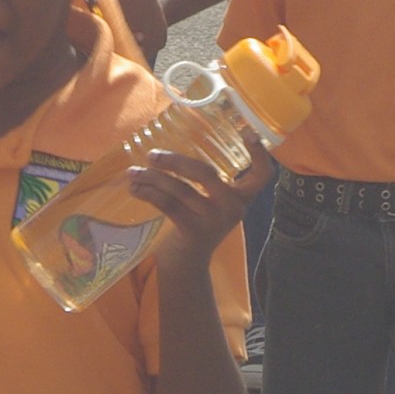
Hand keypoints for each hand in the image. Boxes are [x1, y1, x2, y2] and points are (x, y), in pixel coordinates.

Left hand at [126, 140, 273, 285]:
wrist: (189, 262)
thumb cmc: (198, 221)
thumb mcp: (211, 201)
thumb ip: (206, 179)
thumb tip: (170, 140)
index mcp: (243, 196)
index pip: (262, 175)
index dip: (259, 154)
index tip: (248, 131)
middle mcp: (234, 207)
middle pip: (205, 173)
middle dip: (174, 161)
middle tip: (151, 154)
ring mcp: (215, 220)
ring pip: (179, 189)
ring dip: (151, 177)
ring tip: (132, 172)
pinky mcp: (194, 231)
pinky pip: (167, 204)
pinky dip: (147, 193)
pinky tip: (134, 188)